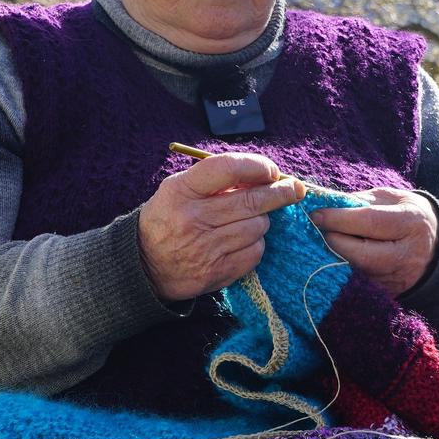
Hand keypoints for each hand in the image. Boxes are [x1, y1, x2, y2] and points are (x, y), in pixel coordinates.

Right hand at [138, 152, 305, 300]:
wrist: (144, 265)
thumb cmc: (169, 218)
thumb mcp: (180, 189)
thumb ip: (216, 179)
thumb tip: (264, 176)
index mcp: (181, 191)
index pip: (227, 168)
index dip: (257, 166)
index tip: (272, 170)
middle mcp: (193, 219)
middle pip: (251, 200)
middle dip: (280, 192)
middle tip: (294, 188)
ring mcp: (205, 248)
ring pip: (257, 227)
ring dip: (261, 221)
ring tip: (248, 219)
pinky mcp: (216, 272)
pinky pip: (254, 252)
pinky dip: (255, 244)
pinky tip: (242, 240)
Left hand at [309, 188, 438, 296]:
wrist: (436, 250)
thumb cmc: (408, 217)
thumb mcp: (392, 200)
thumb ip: (361, 200)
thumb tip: (327, 203)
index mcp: (410, 223)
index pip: (369, 221)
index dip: (338, 218)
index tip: (316, 213)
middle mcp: (405, 254)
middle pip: (358, 252)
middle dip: (332, 239)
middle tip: (317, 227)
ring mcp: (396, 278)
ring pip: (354, 269)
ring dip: (334, 254)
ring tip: (326, 239)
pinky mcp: (386, 293)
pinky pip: (356, 280)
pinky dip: (343, 267)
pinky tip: (337, 254)